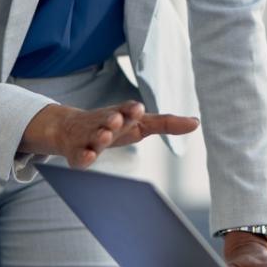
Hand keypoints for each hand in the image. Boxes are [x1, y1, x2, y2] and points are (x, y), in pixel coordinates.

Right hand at [20, 100, 198, 168]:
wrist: (70, 128)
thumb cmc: (113, 125)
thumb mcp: (139, 124)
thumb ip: (166, 123)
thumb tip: (196, 122)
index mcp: (122, 115)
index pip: (127, 111)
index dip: (131, 110)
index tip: (138, 109)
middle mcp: (105, 123)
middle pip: (108, 120)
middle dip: (113, 119)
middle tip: (117, 119)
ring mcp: (89, 137)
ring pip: (94, 136)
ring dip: (99, 135)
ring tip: (104, 136)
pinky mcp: (76, 152)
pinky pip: (78, 155)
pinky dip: (83, 156)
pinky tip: (88, 157)